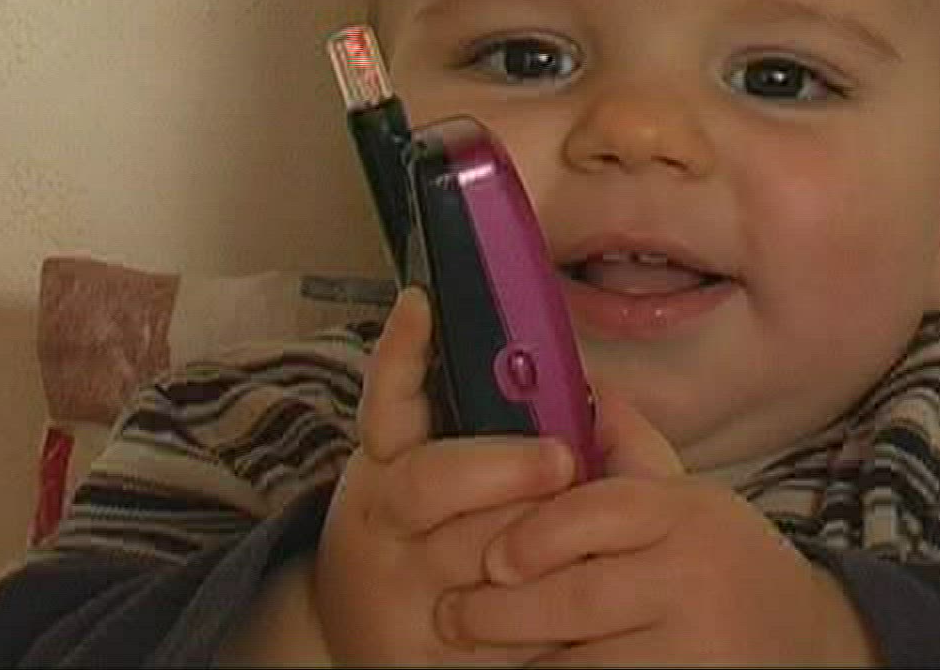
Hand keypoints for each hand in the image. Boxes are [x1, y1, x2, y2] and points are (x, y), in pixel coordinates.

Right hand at [312, 288, 576, 665]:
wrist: (348, 636)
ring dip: (540, 537)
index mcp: (379, 470)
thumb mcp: (406, 461)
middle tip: (562, 458)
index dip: (405, 352)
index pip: (385, 402)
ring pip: (477, 559)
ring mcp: (407, 597)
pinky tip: (581, 587)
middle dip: (505, 467)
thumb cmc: (402, 530)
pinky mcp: (436, 657)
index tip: (428, 304)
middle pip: (434, 484)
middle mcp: (381, 528)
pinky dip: (548, 611)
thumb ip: (441, 398)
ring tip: (591, 522)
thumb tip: (494, 332)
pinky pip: (503, 632)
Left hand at [436, 388, 878, 665]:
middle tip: (456, 613)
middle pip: (576, 597)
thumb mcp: (690, 498)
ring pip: (580, 661)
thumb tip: (586, 387)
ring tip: (478, 654)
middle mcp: (693, 578)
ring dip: (523, 660)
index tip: (494, 557)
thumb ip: (633, 450)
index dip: (537, 532)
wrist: (806, 641)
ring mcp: (691, 649)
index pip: (601, 511)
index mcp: (686, 512)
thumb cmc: (726, 563)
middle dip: (503, 612)